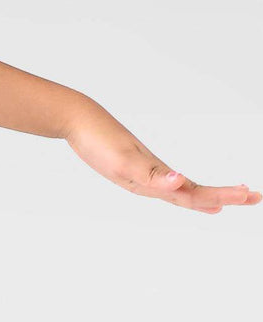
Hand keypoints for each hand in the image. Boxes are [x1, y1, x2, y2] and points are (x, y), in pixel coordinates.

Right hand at [63, 100, 259, 213]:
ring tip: (226, 199)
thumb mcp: (125, 162)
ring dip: (207, 194)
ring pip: (181, 189)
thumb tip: (180, 183)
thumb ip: (151, 175)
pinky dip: (183, 186)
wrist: (77, 123)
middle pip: (193, 194)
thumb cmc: (98, 141)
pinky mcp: (135, 164)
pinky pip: (166, 180)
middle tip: (254, 196)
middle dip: (224, 196)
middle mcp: (150, 180)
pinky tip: (182, 184)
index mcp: (152, 182)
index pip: (195, 194)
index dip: (223, 195)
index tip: (250, 194)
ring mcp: (142, 174)